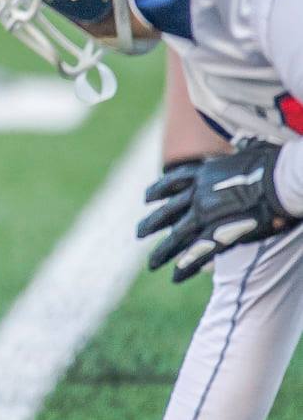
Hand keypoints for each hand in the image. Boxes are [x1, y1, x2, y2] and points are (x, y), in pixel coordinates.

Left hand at [139, 140, 295, 281]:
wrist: (281, 179)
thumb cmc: (273, 163)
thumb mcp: (248, 151)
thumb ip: (239, 154)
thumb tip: (246, 143)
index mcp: (203, 174)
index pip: (172, 182)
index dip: (157, 191)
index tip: (146, 198)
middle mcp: (197, 194)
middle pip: (168, 212)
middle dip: (151, 224)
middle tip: (138, 233)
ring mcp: (205, 214)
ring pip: (177, 237)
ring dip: (163, 252)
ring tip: (152, 264)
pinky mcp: (220, 233)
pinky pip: (198, 253)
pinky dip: (187, 266)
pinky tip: (175, 276)